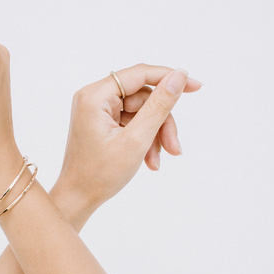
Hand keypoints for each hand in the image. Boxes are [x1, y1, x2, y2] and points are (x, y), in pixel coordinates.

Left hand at [53, 64, 202, 214]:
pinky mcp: (101, 122)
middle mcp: (93, 97)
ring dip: (155, 135)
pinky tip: (149, 161)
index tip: (196, 87)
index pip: (139, 74)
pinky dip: (144, 139)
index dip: (169, 78)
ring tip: (158, 161)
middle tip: (175, 148)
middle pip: (142, 97)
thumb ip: (159, 106)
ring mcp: (96, 110)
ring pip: (140, 112)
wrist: (78, 199)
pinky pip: (131, 122)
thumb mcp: (136, 140)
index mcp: (94, 96)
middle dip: (161, 122)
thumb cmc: (100, 174)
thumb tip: (179, 76)